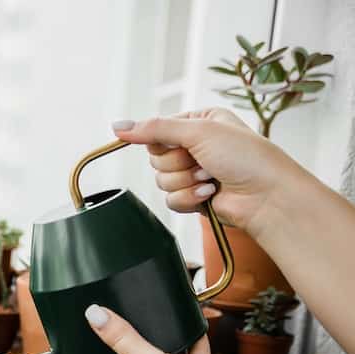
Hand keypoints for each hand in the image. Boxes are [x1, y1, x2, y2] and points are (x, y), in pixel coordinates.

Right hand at [111, 108, 305, 240]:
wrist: (266, 196)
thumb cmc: (247, 158)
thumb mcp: (199, 131)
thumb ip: (155, 129)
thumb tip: (118, 125)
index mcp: (199, 122)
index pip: (157, 130)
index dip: (163, 140)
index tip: (182, 143)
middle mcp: (196, 146)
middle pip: (156, 157)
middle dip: (178, 163)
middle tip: (203, 161)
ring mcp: (194, 172)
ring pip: (161, 180)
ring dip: (185, 180)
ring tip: (210, 178)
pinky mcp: (194, 197)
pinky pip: (170, 199)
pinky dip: (189, 197)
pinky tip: (210, 193)